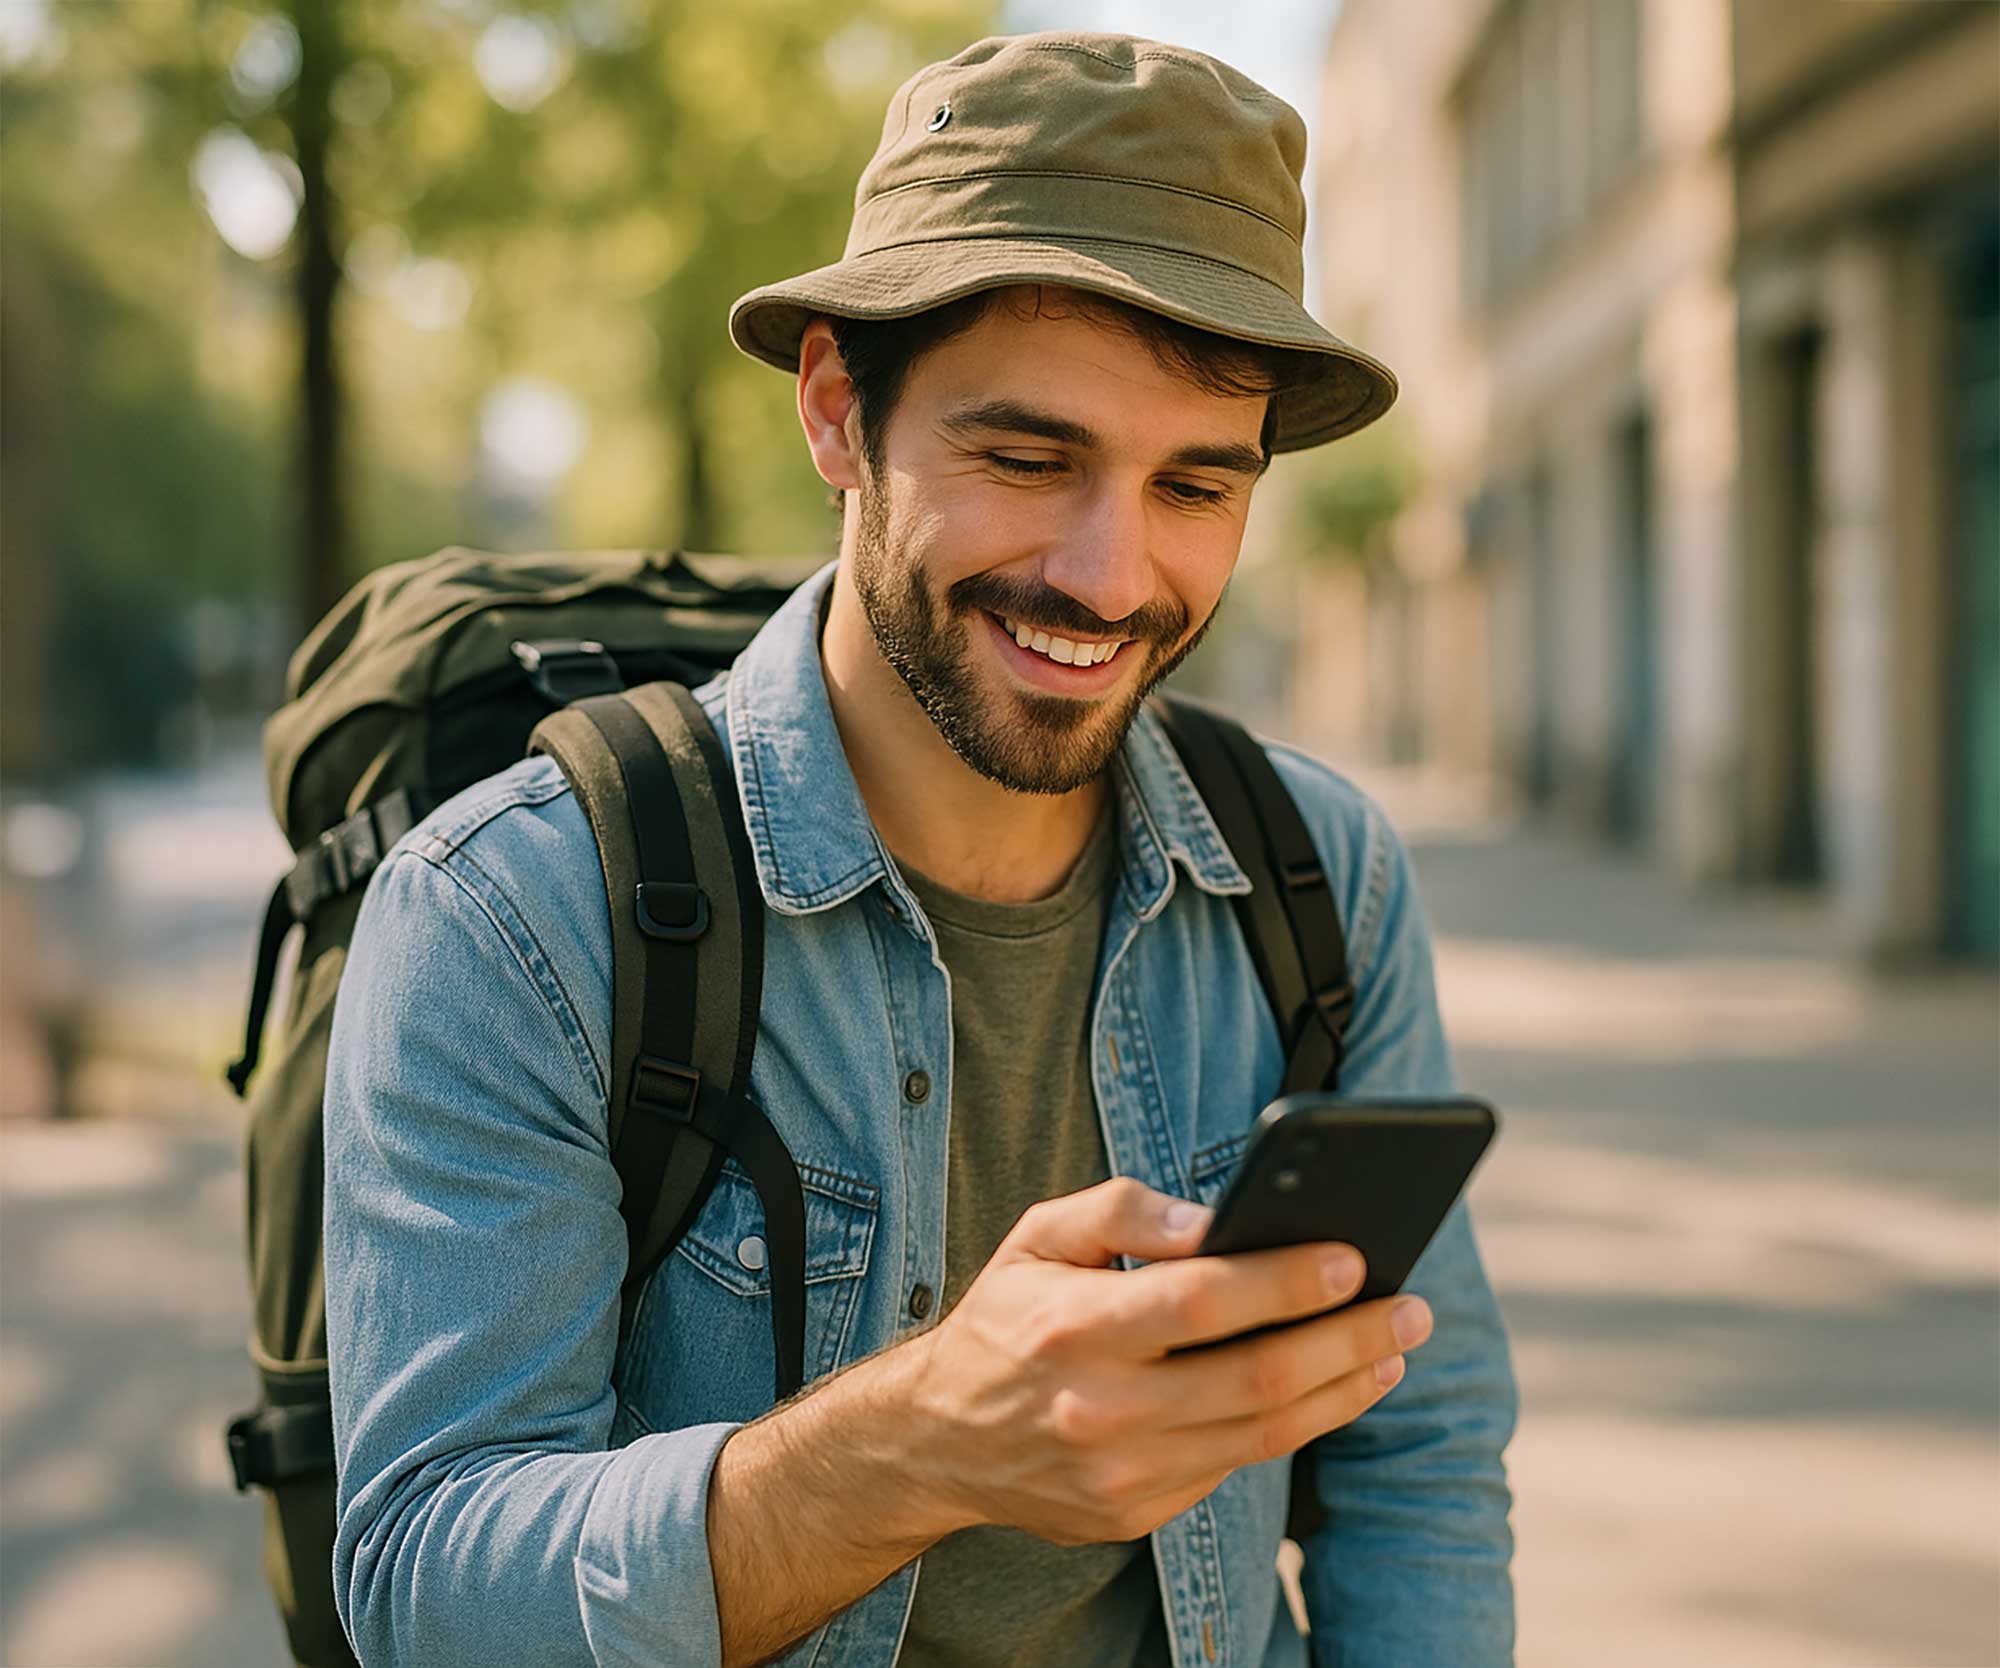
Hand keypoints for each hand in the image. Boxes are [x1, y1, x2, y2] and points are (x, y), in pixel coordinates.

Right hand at [904, 1176, 1431, 1545]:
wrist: (937, 1439)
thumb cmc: (1005, 1319)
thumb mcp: (1037, 1236)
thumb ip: (1121, 1209)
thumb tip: (1212, 1217)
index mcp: (1074, 1325)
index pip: (1202, 1301)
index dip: (1285, 1280)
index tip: (1353, 1257)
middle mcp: (1101, 1406)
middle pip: (1256, 1377)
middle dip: (1349, 1338)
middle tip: (1411, 1307)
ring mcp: (1122, 1472)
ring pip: (1263, 1433)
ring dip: (1344, 1389)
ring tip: (1392, 1347)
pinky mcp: (1137, 1512)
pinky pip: (1234, 1463)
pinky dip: (1294, 1424)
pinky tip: (1332, 1387)